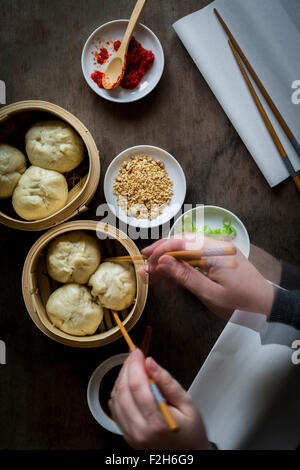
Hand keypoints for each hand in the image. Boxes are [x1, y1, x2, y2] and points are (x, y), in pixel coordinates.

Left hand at [109, 349, 210, 449]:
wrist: (189, 454)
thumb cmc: (191, 432)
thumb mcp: (187, 403)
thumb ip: (167, 382)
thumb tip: (150, 363)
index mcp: (157, 422)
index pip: (137, 386)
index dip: (135, 365)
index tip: (137, 352)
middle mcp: (140, 431)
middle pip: (123, 391)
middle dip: (126, 368)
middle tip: (134, 356)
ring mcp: (131, 435)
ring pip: (115, 399)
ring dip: (121, 378)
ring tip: (132, 367)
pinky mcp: (127, 436)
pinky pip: (115, 409)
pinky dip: (118, 392)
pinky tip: (128, 383)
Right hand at [139, 235, 274, 318]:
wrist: (266, 305)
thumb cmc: (240, 302)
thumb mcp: (209, 293)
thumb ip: (185, 276)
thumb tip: (162, 261)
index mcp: (215, 251)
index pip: (182, 243)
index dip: (161, 250)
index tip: (146, 261)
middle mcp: (216, 246)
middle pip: (183, 243)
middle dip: (162, 255)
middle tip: (146, 268)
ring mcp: (218, 252)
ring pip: (187, 251)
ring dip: (170, 262)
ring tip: (153, 276)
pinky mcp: (218, 259)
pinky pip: (196, 258)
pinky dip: (182, 268)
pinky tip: (169, 281)